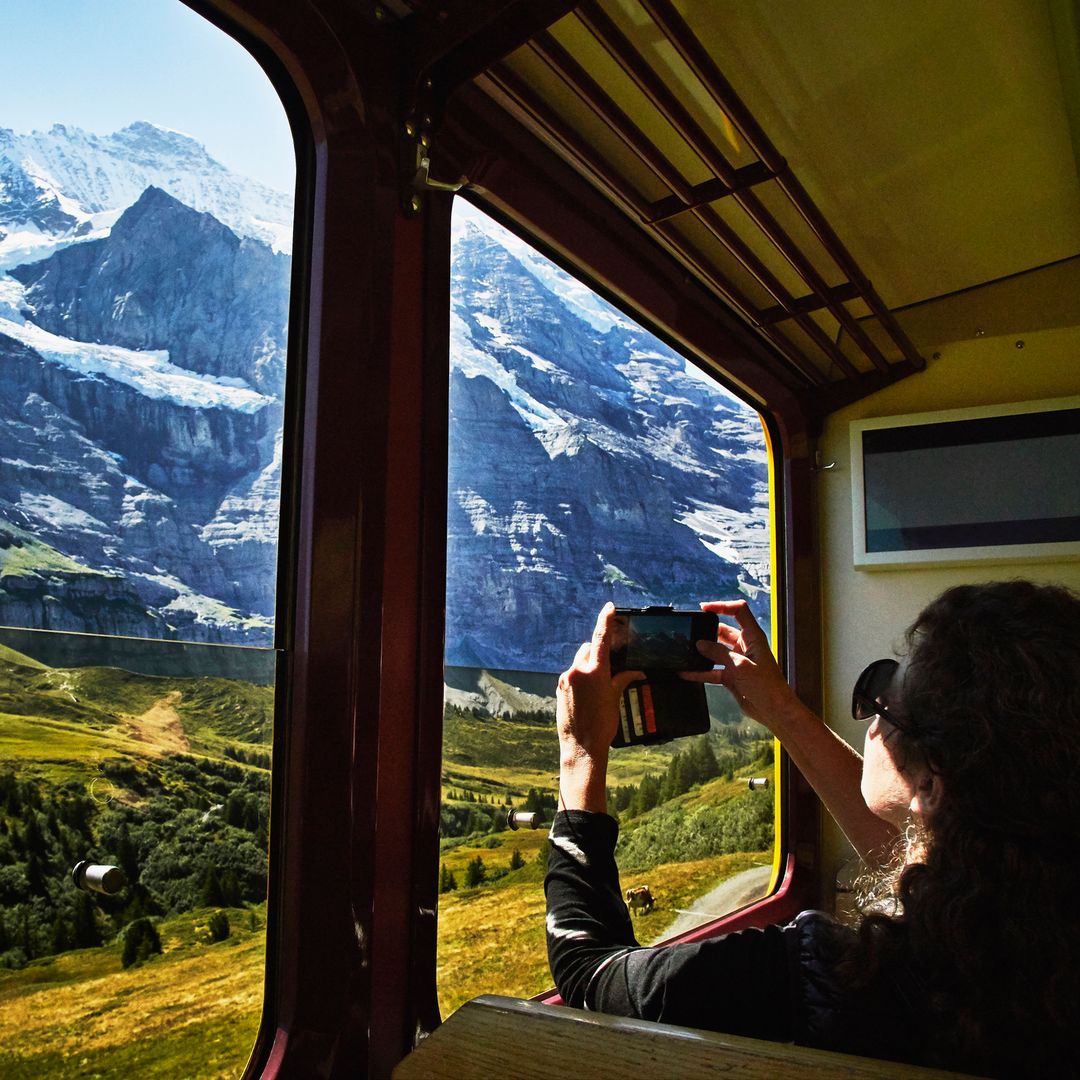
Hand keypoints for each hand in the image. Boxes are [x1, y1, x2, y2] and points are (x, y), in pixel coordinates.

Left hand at [556, 603, 642, 810]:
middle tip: (610, 664)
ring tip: (599, 684)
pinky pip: (572, 675)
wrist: (581, 747)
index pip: (601, 637)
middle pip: (588, 649)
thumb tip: (636, 671)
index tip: (610, 607)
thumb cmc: (602, 725)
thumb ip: (622, 679)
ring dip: (589, 666)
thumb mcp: (615, 699)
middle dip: (598, 652)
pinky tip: (588, 693)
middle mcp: (577, 671)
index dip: (606, 620)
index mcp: (594, 671)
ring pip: (579, 662)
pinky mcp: (560, 689)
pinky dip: (580, 677)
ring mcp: (566, 680)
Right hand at [681, 600, 799, 732]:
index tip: (704, 608)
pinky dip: (701, 671)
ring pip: (715, 651)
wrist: (773, 710)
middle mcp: (745, 646)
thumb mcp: (740, 666)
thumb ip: (719, 653)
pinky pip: (712, 670)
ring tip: (686, 651)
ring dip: (702, 652)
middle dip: (706, 631)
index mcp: (753, 637)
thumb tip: (700, 644)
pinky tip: (687, 672)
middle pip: (722, 631)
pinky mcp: (731, 676)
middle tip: (691, 633)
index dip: (722, 606)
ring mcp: (737, 661)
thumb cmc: (766, 686)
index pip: (739, 611)